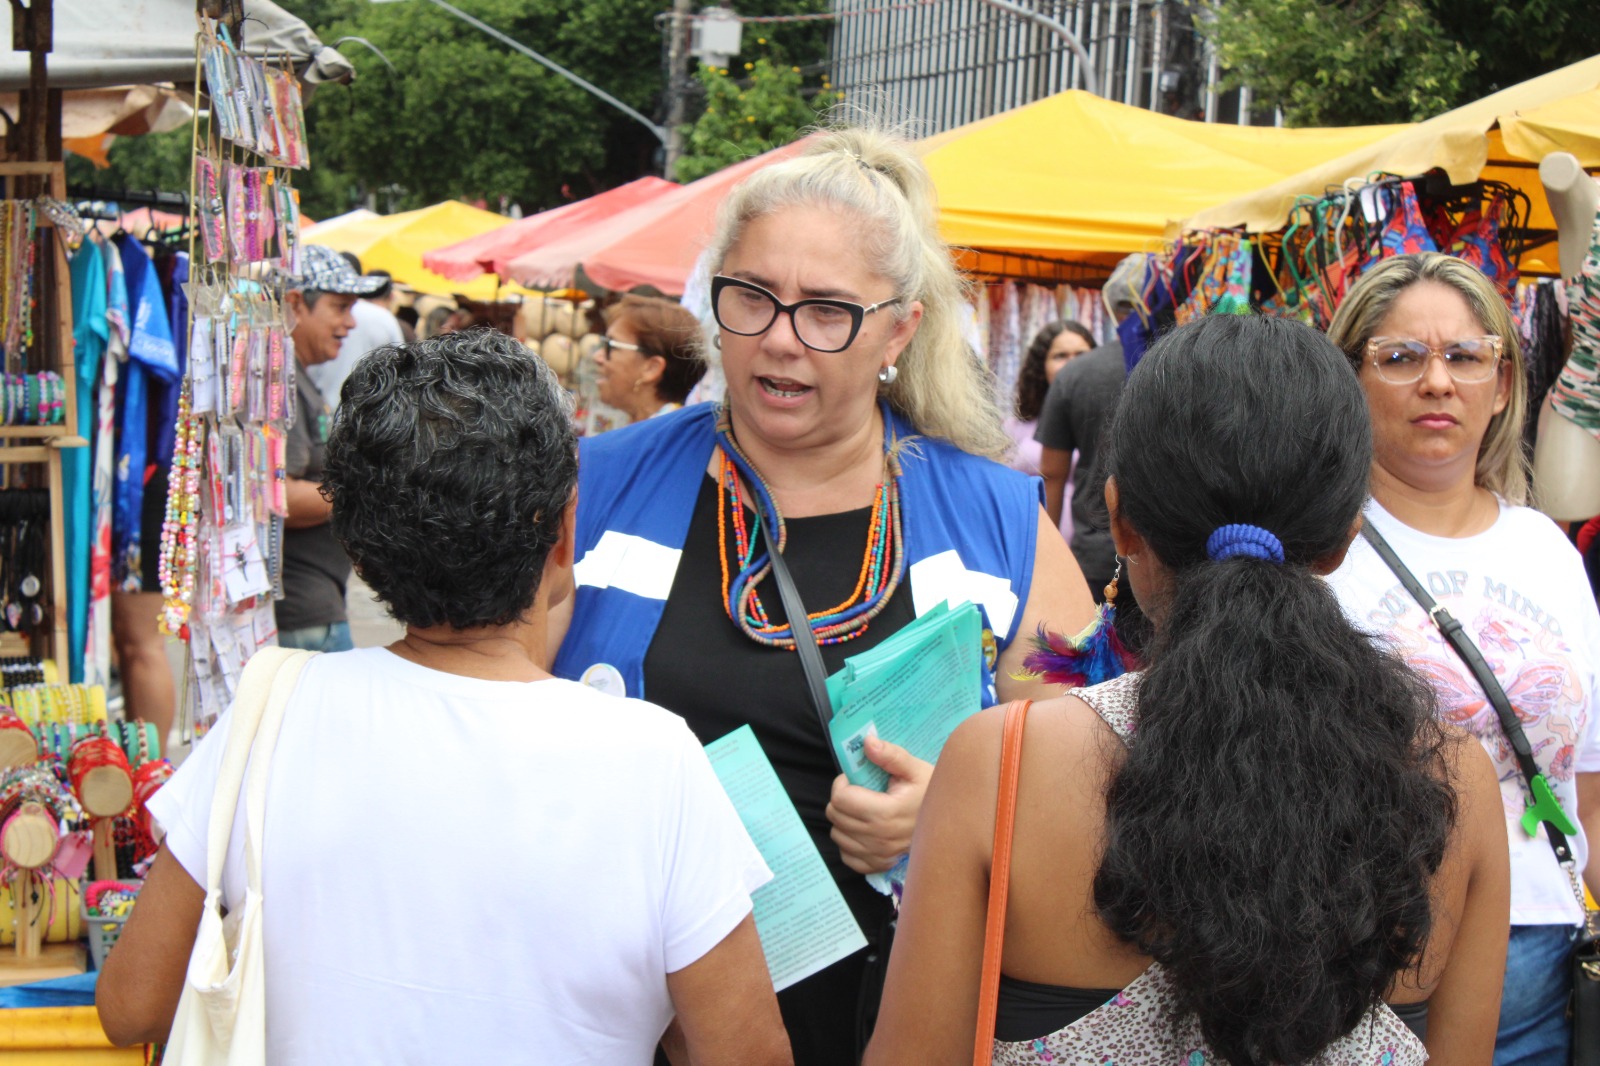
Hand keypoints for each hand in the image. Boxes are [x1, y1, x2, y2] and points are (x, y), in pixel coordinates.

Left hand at [825, 737, 932, 873]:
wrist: (951, 821)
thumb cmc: (931, 792)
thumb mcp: (914, 769)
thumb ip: (890, 755)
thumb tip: (867, 741)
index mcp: (885, 813)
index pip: (840, 799)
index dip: (842, 784)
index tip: (855, 779)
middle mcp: (879, 838)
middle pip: (835, 816)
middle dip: (841, 799)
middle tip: (858, 792)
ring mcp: (878, 855)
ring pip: (838, 835)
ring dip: (844, 820)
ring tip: (862, 809)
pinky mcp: (879, 865)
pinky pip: (848, 857)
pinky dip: (850, 843)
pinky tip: (863, 830)